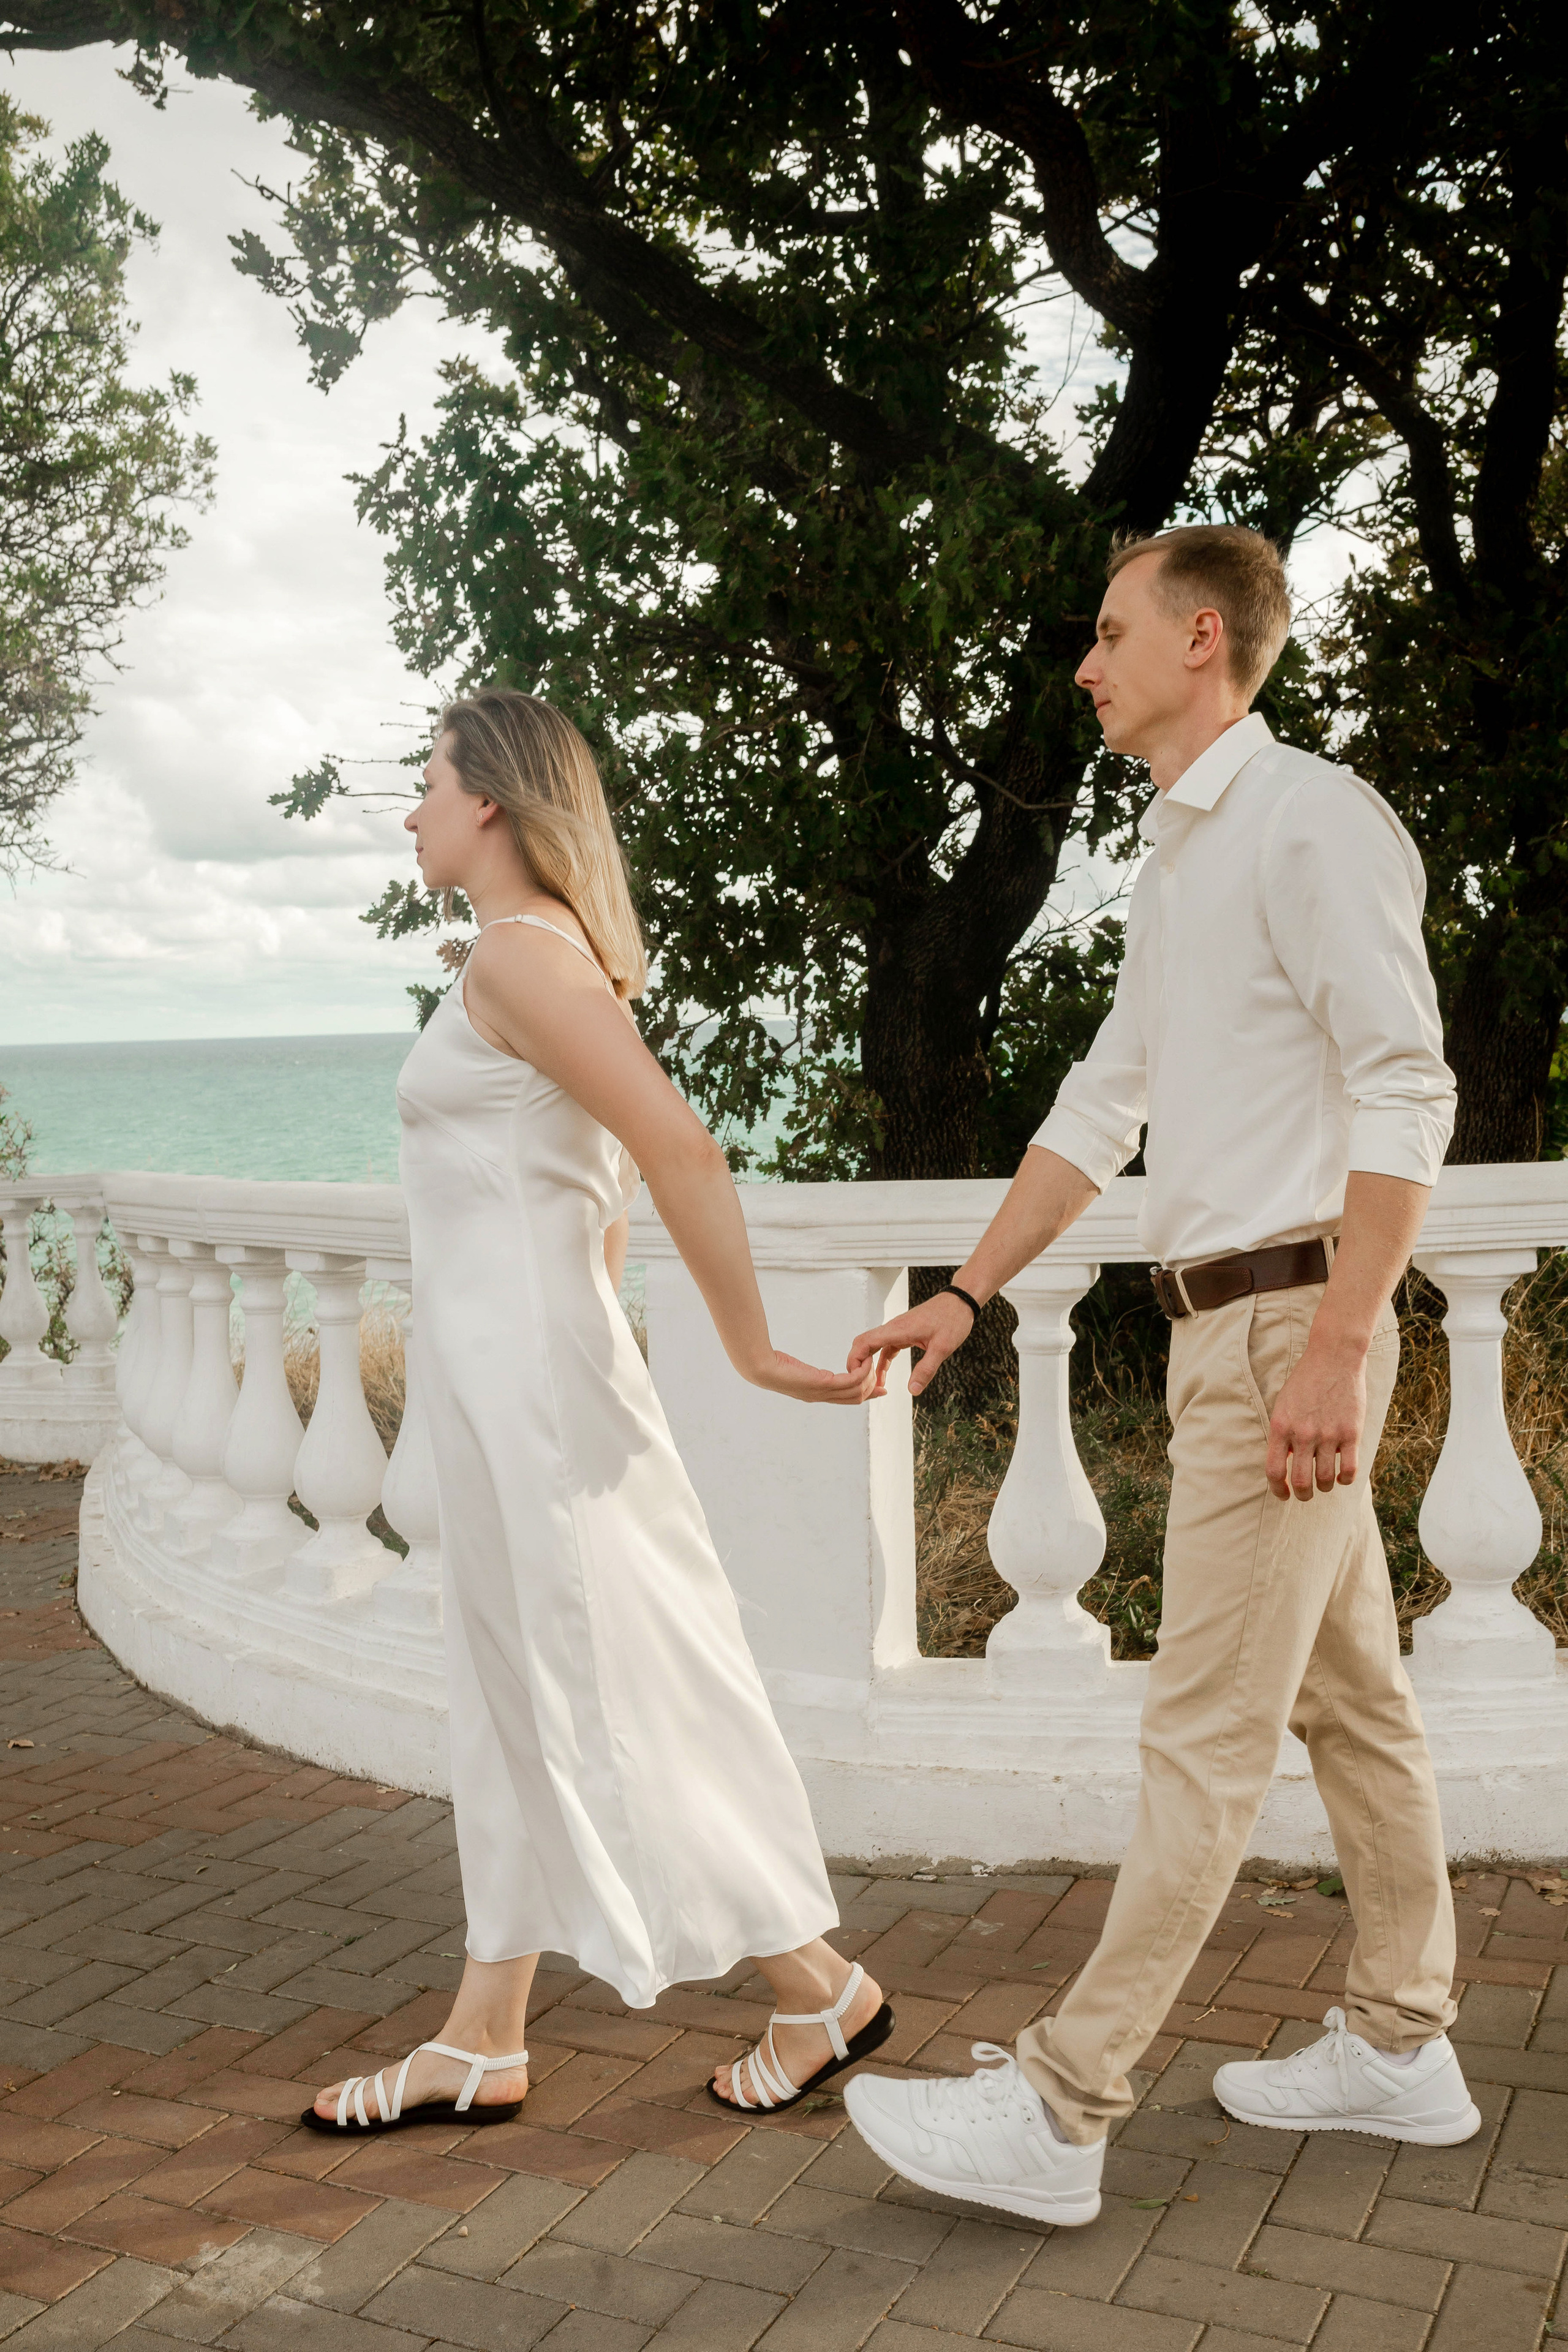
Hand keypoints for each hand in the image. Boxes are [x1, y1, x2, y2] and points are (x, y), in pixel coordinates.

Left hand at [746, 1350, 879, 1405]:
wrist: (762, 1368)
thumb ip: (814, 1373)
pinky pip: (849, 1381)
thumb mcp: (799, 1370)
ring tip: (873, 1364)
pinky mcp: (822, 1383)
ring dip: (868, 1378)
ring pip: (856, 1391)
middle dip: (871, 1389)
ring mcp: (821, 1392)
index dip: (866, 1395)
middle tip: (882, 1378)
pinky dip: (861, 1373)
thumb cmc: (774, 1365)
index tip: (881, 1389)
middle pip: (855, 1398)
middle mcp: (820, 1397)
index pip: (847, 1400)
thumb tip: (823, 1373)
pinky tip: (865, 1363)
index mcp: (817, 1395)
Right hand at [847, 1292, 975, 1399]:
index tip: (855, 1377)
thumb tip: (913, 1390)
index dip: (855, 1359)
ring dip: (870, 1365)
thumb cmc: (953, 1319)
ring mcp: (898, 1330)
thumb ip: (926, 1369)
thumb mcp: (942, 1348)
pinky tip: (884, 1375)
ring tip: (872, 1386)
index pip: (865, 1342)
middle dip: (858, 1365)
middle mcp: (893, 1328)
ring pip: (874, 1347)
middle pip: (864, 1344)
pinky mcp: (904, 1332)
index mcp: (898, 1329)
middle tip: (863, 1386)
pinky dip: (882, 1362)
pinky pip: (886, 1348)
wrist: (961, 1301)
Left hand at [1266, 1344, 1367, 1499]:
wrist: (1333, 1358)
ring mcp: (1328, 1434)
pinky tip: (1342, 1475)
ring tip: (1325, 1483)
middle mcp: (1303, 1434)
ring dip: (1325, 1487)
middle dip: (1303, 1495)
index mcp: (1281, 1427)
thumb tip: (1287, 1462)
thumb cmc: (1306, 1382)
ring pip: (1325, 1480)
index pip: (1274, 1471)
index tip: (1284, 1494)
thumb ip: (1283, 1434)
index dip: (1278, 1489)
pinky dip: (1345, 1480)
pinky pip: (1349, 1470)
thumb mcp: (1284, 1405)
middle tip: (1306, 1495)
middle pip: (1301, 1482)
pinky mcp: (1351, 1433)